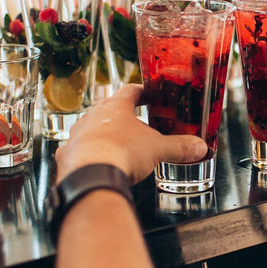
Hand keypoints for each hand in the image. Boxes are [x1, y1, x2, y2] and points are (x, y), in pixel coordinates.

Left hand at [55, 85, 207, 183]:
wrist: (91, 176)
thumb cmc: (122, 152)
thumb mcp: (158, 149)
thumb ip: (179, 147)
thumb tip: (199, 147)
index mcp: (116, 107)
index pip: (129, 91)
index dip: (141, 92)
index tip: (147, 94)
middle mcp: (93, 116)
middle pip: (108, 109)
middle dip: (122, 115)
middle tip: (135, 121)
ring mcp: (77, 135)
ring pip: (91, 128)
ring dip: (103, 133)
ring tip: (116, 144)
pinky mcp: (68, 155)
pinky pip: (77, 150)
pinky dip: (87, 155)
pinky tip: (95, 162)